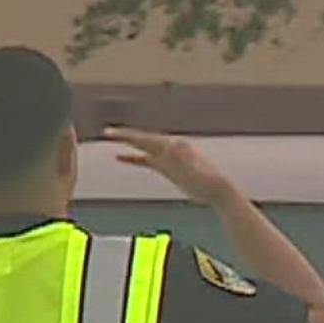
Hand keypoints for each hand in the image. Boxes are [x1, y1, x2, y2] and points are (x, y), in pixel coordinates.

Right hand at [102, 127, 236, 207]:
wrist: (217, 190)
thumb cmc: (206, 180)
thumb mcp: (192, 168)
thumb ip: (178, 155)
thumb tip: (168, 144)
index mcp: (173, 145)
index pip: (146, 139)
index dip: (128, 137)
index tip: (112, 133)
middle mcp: (169, 146)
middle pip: (142, 139)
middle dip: (124, 136)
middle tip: (106, 132)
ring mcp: (167, 156)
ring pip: (143, 147)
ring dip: (127, 144)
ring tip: (109, 139)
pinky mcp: (167, 167)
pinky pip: (146, 160)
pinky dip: (133, 157)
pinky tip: (120, 157)